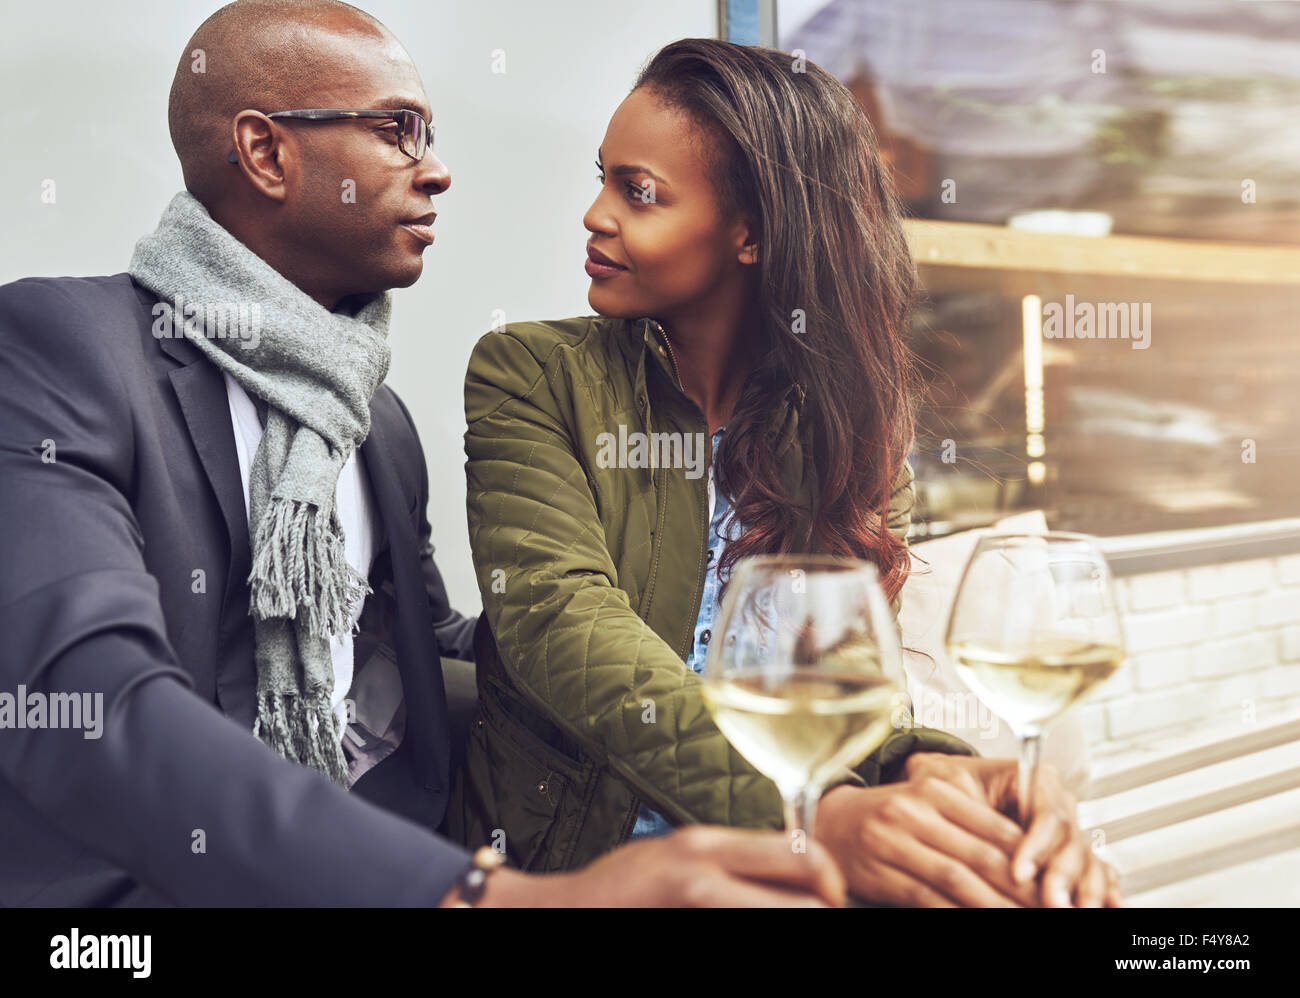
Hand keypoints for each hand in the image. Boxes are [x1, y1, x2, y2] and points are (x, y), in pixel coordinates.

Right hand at [457, 825, 847, 906]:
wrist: (560, 914)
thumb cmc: (619, 888)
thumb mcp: (678, 852)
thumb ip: (731, 857)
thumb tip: (797, 866)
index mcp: (705, 844)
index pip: (802, 854)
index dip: (831, 882)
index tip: (831, 897)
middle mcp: (703, 875)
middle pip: (807, 900)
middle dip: (823, 912)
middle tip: (821, 916)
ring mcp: (695, 910)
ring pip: (784, 921)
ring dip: (794, 926)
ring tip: (785, 922)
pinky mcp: (688, 937)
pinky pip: (747, 940)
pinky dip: (761, 931)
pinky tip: (741, 927)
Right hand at [814, 779, 1042, 906]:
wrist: (830, 823)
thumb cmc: (888, 816)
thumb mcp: (928, 804)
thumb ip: (970, 824)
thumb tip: (1023, 856)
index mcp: (935, 790)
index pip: (995, 828)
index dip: (1031, 859)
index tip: (1056, 881)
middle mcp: (914, 812)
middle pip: (981, 856)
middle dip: (1023, 889)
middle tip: (1052, 906)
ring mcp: (894, 842)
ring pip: (957, 879)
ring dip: (996, 906)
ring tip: (1025, 919)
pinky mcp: (881, 872)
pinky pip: (926, 898)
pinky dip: (956, 914)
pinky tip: (979, 921)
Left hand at [902, 752, 1124, 907]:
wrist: (944, 788)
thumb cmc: (947, 783)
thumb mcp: (951, 785)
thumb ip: (969, 808)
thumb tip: (976, 844)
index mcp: (1037, 780)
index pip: (1047, 814)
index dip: (1037, 846)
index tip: (1018, 873)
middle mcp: (1058, 806)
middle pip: (1072, 842)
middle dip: (1062, 876)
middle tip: (1051, 903)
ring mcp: (1067, 833)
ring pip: (1088, 861)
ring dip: (1085, 890)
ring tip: (1076, 912)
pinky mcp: (1070, 858)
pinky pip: (1097, 873)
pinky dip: (1105, 890)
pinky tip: (1110, 905)